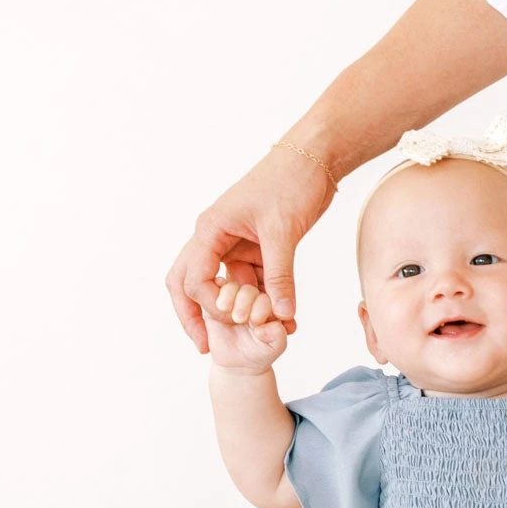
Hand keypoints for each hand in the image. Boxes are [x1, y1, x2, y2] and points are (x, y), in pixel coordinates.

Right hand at [166, 143, 335, 353]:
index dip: (206, 307)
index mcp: (211, 229)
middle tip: (204, 347)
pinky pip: (252, 283)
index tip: (232, 322)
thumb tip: (281, 315)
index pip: (193, 278)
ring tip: (260, 336)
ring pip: (225, 287)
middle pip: (191, 284)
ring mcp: (234, 245)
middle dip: (196, 316)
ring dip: (240, 311)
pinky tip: (281, 320)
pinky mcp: (256, 250)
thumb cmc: (291, 182)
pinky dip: (263, 301)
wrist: (314, 160)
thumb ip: (280, 275)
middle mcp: (216, 238)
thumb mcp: (283, 231)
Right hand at [202, 281, 288, 374]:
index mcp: (271, 305)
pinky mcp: (218, 299)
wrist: (236, 361)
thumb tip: (268, 324)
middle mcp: (255, 298)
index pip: (268, 296)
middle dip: (244, 303)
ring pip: (232, 286)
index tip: (255, 324)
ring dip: (230, 298)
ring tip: (228, 314)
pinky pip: (217, 288)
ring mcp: (236, 297)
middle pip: (249, 289)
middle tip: (239, 319)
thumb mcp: (274, 347)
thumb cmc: (258, 351)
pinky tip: (222, 307)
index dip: (261, 307)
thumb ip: (278, 336)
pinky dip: (218, 296)